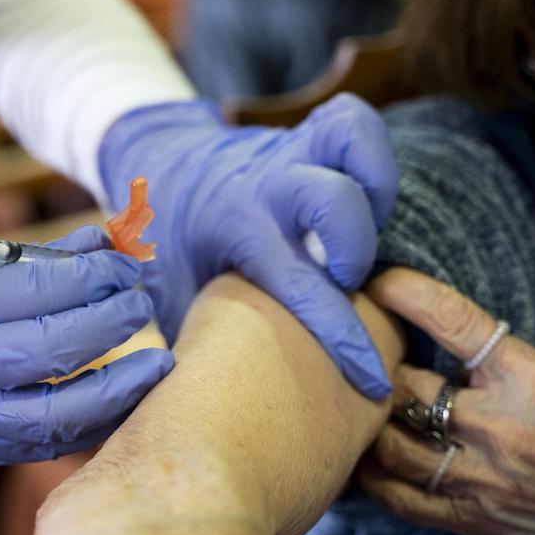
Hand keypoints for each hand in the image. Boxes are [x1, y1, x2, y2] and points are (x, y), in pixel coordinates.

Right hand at [0, 226, 172, 463]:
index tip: (124, 255)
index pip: (40, 288)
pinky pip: (57, 440)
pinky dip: (99, 417)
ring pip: (65, 406)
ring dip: (122, 381)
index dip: (93, 270)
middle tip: (142, 295)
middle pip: (58, 344)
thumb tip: (104, 239)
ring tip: (159, 357)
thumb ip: (31, 258)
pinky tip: (129, 395)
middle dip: (113, 317)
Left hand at [98, 93, 398, 396]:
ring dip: (376, 186)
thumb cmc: (169, 244)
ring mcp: (290, 151)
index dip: (341, 336)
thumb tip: (201, 413)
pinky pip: (354, 122)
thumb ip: (195, 337)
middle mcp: (265, 183)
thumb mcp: (166, 292)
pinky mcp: (309, 135)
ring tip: (361, 234)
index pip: (299, 283)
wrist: (159, 163)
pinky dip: (370, 154)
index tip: (371, 379)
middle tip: (344, 281)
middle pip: (333, 199)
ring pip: (355, 139)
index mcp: (231, 227)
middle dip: (355, 248)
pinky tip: (364, 196)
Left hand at [359, 269, 534, 534]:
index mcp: (531, 380)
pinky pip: (401, 497)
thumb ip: (508, 363)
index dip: (407, 293)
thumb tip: (448, 339)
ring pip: (390, 445)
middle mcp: (498, 428)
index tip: (378, 281)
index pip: (452, 320)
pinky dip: (374, 476)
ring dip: (368, 422)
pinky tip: (365, 459)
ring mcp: (481, 478)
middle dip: (378, 367)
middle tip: (362, 354)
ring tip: (356, 404)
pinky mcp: (473, 518)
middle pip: (404, 385)